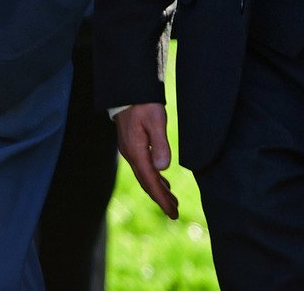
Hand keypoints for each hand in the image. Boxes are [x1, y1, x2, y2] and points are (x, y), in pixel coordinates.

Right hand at [114, 103, 178, 219]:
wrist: (129, 90)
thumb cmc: (144, 104)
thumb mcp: (156, 121)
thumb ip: (160, 144)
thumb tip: (163, 168)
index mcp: (136, 151)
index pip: (150, 181)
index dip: (162, 199)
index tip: (173, 213)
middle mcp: (130, 154)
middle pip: (146, 182)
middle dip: (160, 198)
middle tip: (175, 213)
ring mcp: (130, 150)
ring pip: (144, 176)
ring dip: (158, 190)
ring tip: (172, 202)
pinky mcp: (132, 145)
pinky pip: (143, 167)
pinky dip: (154, 178)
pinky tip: (162, 181)